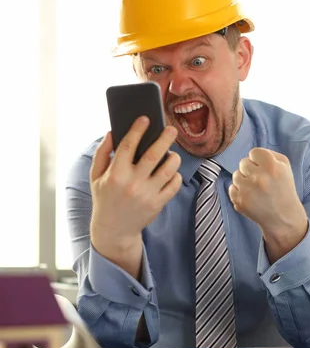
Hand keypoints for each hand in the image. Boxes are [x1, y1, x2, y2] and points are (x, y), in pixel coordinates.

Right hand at [89, 116, 181, 275]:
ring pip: (168, 168)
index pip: (128, 145)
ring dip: (174, 157)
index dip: (137, 129)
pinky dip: (175, 175)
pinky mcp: (158, 203)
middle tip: (171, 128)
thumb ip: (102, 153)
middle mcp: (132, 183)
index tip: (145, 118)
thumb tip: (112, 131)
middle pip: (154, 154)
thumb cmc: (104, 198)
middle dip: (165, 138)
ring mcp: (147, 194)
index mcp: (115, 174)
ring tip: (173, 153)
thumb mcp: (95, 176)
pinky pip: (174, 184)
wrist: (114, 230)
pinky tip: (171, 171)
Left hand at [229, 147, 307, 261]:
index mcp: (272, 166)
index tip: (264, 169)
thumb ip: (269, 154)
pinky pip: (231, 188)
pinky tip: (251, 197)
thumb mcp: (285, 166)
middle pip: (243, 163)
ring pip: (236, 175)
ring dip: (244, 180)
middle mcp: (259, 177)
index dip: (258, 160)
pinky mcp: (239, 201)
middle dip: (251, 169)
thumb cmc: (283, 188)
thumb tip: (252, 154)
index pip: (254, 152)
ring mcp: (248, 190)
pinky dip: (239, 191)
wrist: (283, 216)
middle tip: (261, 180)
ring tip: (256, 189)